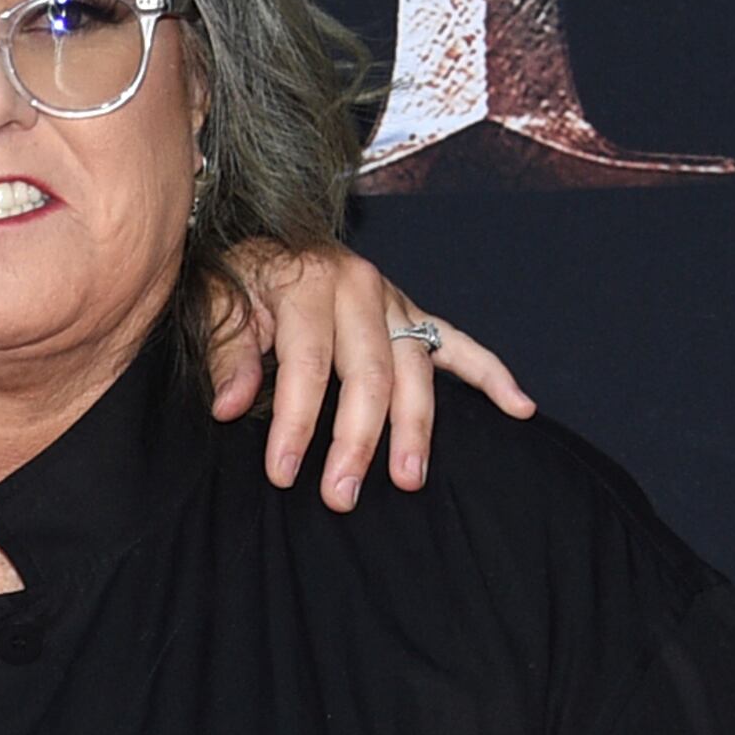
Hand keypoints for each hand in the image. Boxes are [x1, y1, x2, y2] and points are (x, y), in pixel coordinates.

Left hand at [209, 242, 535, 510]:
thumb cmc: (236, 278)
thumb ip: (228, 354)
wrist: (261, 238)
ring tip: (408, 480)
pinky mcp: (412, 313)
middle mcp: (360, 287)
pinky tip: (519, 408)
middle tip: (342, 496)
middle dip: (357, 442)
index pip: (308, 366)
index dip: (296, 424)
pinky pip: (460, 344)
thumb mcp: (215, 303)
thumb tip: (230, 406)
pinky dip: (492, 375)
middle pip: (370, 375)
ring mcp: (393, 301)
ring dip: (415, 429)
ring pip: (416, 371)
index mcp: (310, 281)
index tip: (283, 474)